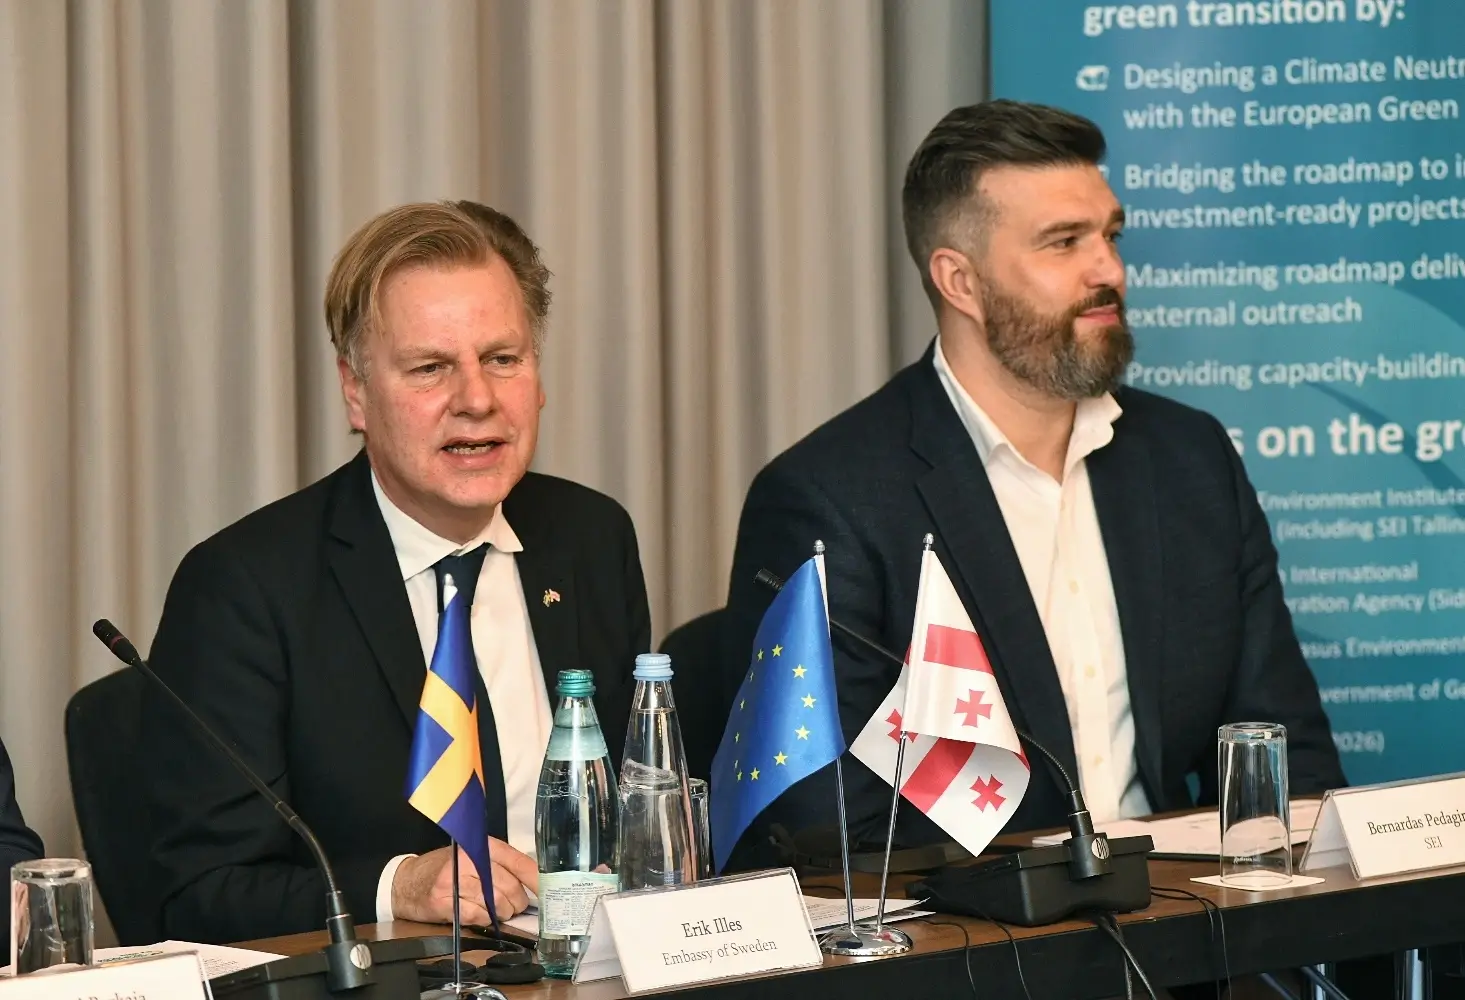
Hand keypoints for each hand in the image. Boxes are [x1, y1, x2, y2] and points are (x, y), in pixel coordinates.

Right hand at [391, 838, 539, 923]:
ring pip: (495, 903)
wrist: (406, 882)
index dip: (536, 880)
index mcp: (482, 845)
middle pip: (509, 887)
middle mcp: (470, 859)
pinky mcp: (444, 902)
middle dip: (517, 902)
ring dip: (502, 913)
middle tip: (514, 906)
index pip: (518, 861)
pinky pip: (477, 916)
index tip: (548, 892)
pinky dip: (483, 920)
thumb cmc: (446, 869)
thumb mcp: (474, 856)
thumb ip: (501, 865)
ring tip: (497, 910)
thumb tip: (534, 883)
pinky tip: (478, 914)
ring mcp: (455, 881)